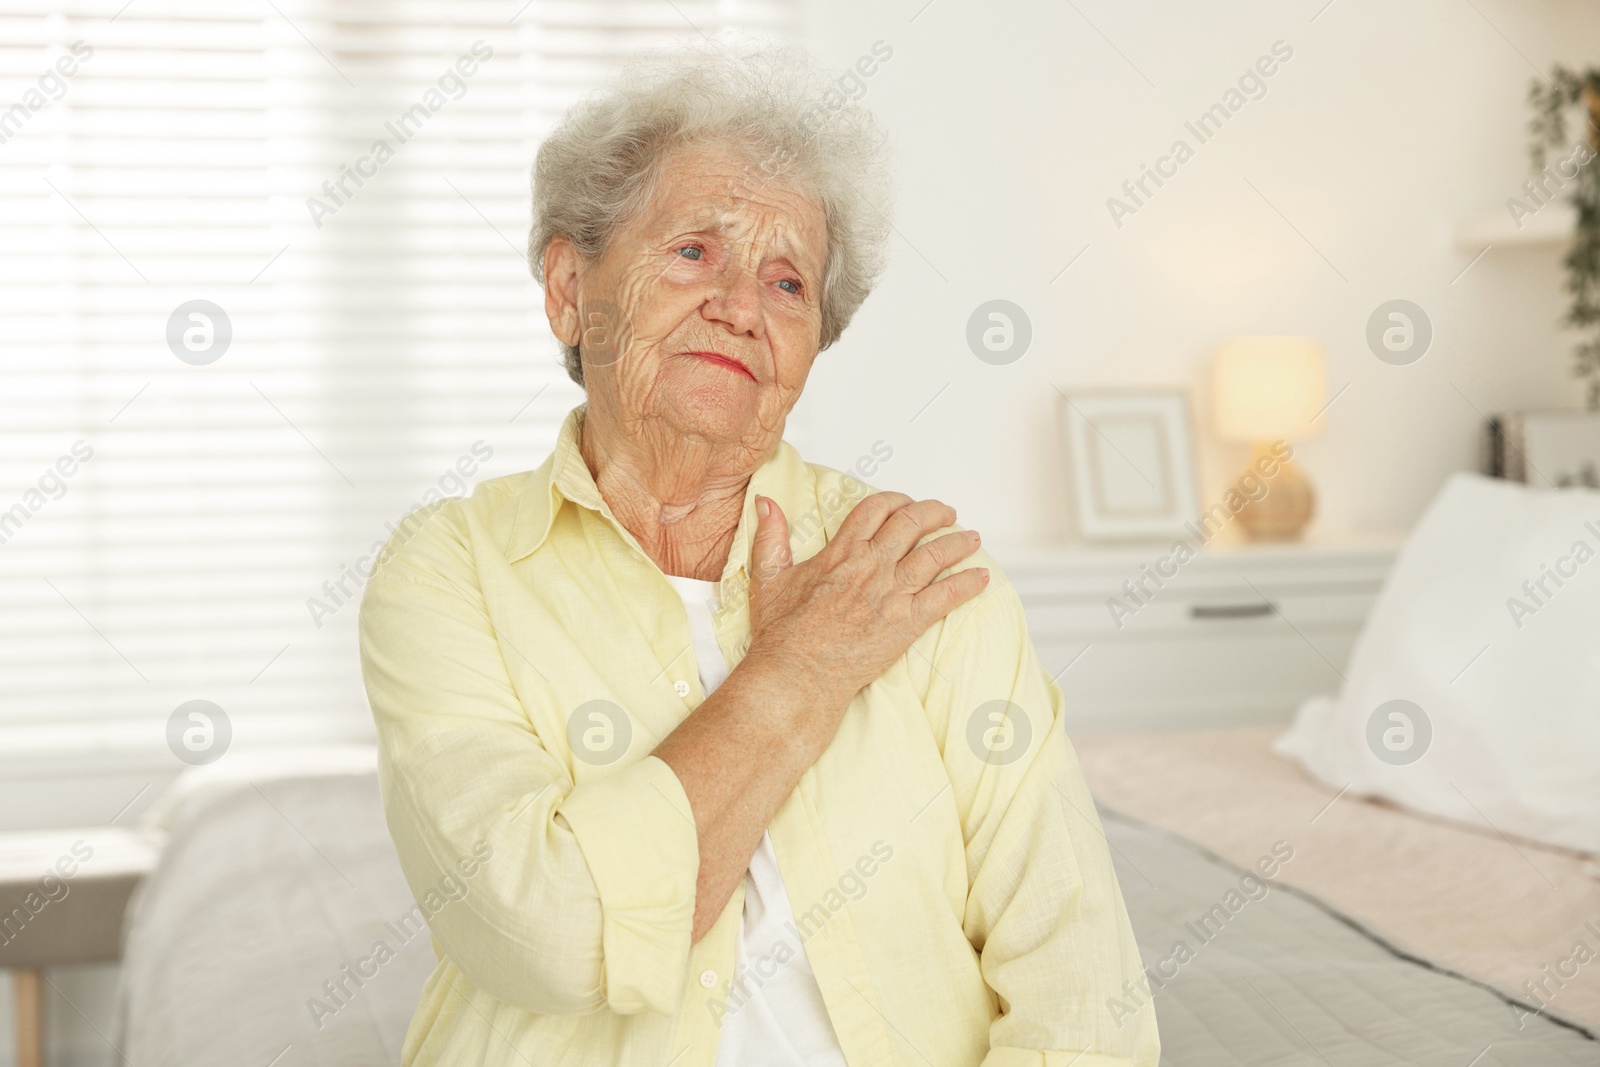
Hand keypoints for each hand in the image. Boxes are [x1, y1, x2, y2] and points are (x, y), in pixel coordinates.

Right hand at [743, 491, 987, 709]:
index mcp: (842, 551)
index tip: (905, 504)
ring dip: (958, 542)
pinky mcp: (908, 622)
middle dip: (934, 513)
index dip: (895, 501)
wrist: (798, 672)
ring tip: (972, 538)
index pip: (876, 509)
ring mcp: (892, 593)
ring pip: (935, 555)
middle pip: (912, 523)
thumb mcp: (769, 577)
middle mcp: (872, 566)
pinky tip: (981, 577)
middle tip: (947, 512)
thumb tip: (765, 502)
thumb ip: (770, 537)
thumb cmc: (782, 633)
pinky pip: (947, 596)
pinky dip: (967, 584)